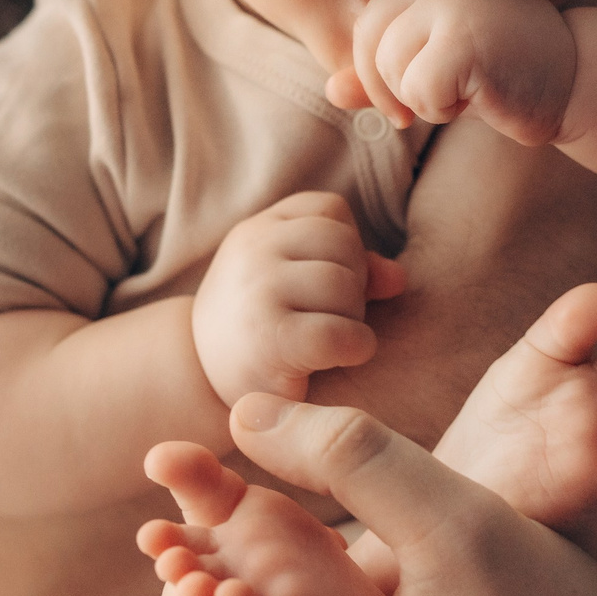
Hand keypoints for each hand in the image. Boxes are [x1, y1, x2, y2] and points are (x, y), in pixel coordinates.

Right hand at [192, 193, 406, 406]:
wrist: (198, 386)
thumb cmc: (257, 330)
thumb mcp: (291, 283)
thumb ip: (348, 267)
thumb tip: (398, 278)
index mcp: (257, 230)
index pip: (331, 209)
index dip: (345, 246)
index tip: (326, 284)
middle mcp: (253, 251)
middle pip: (343, 244)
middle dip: (352, 283)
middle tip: (330, 317)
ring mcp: (259, 291)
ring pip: (346, 285)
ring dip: (353, 317)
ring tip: (329, 338)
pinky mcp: (271, 340)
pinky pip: (342, 332)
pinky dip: (356, 346)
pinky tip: (340, 357)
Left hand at [329, 0, 574, 144]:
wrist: (576, 81)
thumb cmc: (505, 75)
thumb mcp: (438, 67)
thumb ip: (385, 74)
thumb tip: (331, 90)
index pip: (366, 14)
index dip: (371, 61)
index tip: (404, 86)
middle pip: (367, 39)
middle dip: (387, 86)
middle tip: (425, 104)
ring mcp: (456, 2)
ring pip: (389, 67)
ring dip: (421, 100)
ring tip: (466, 91)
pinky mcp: (468, 38)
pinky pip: (418, 90)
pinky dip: (442, 110)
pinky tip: (479, 99)